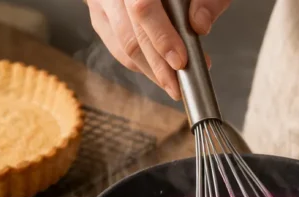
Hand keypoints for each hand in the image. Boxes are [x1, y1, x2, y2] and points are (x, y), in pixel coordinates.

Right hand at [86, 0, 230, 99]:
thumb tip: (199, 25)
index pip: (143, 8)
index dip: (162, 38)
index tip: (181, 61)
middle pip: (131, 35)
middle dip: (159, 67)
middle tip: (181, 85)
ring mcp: (100, 0)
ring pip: (122, 46)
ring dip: (150, 71)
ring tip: (174, 82)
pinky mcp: (98, 13)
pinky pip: (116, 46)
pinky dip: (139, 63)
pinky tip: (159, 70)